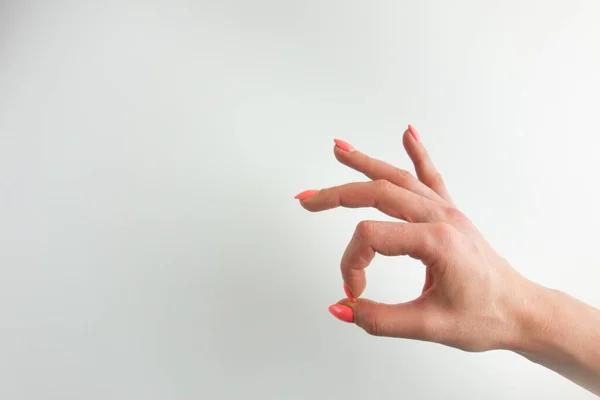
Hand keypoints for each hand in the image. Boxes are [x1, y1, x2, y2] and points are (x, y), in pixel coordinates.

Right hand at [295, 126, 535, 351]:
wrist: (522, 311)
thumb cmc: (485, 317)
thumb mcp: (429, 326)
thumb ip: (380, 319)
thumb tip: (340, 308)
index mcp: (434, 240)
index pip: (370, 238)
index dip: (351, 266)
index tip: (355, 293)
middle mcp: (439, 217)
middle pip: (377, 193)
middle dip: (336, 195)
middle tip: (306, 200)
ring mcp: (446, 211)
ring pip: (398, 178)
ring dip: (366, 163)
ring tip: (339, 149)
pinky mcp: (450, 214)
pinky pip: (431, 177)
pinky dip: (417, 154)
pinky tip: (408, 133)